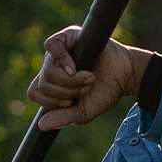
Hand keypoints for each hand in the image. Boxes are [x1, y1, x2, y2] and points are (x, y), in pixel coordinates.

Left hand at [27, 26, 147, 131]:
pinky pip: (51, 45)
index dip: (52, 101)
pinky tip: (74, 67)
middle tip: (87, 88)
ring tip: (90, 77)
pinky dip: (61, 59)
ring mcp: (59, 51)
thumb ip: (64, 118)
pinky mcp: (68, 36)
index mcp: (51, 82)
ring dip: (72, 80)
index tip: (72, 101)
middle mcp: (52, 65)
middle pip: (43, 84)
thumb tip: (42, 125)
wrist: (126, 76)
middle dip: (68, 92)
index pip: (34, 92)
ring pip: (49, 71)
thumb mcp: (84, 112)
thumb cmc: (105, 92)